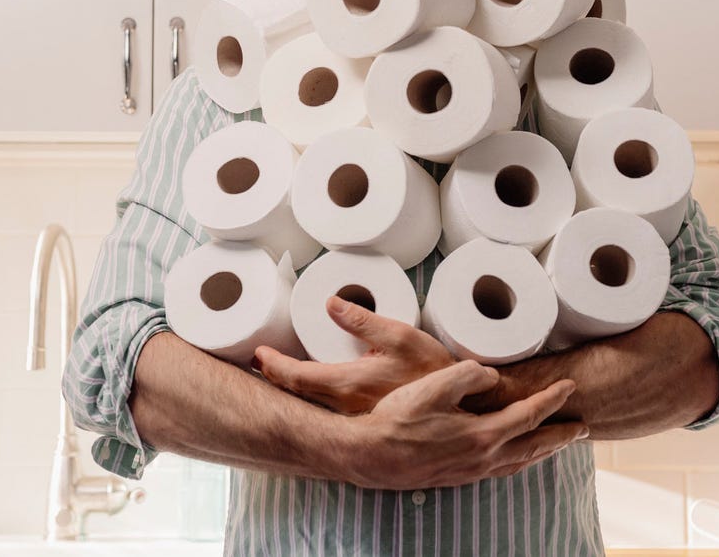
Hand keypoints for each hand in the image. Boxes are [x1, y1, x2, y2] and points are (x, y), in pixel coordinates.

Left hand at [254, 296, 454, 414]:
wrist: (459, 402)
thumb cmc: (433, 370)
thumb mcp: (401, 335)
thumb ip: (363, 320)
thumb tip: (331, 303)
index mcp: (349, 383)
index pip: (296, 377)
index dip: (273, 365)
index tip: (259, 353)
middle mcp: (345, 405)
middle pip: (297, 393)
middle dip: (274, 377)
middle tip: (260, 360)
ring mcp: (354, 414)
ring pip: (310, 402)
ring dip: (292, 386)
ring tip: (279, 368)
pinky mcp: (364, 416)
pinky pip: (327, 408)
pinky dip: (311, 395)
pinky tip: (312, 384)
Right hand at [343, 360, 588, 489]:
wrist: (369, 455)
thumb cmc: (397, 419)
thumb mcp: (434, 385)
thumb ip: (468, 374)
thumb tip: (492, 375)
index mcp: (483, 435)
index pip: (530, 415)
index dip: (553, 399)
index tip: (570, 385)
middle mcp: (483, 458)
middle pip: (534, 446)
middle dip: (561, 435)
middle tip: (583, 427)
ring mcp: (470, 471)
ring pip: (519, 462)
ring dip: (543, 451)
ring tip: (557, 443)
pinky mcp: (457, 476)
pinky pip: (502, 470)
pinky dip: (519, 462)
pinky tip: (516, 458)